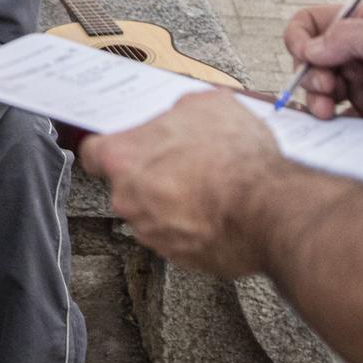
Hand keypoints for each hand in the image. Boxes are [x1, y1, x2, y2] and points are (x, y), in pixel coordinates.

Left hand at [77, 90, 287, 277]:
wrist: (268, 208)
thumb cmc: (235, 158)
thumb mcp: (207, 105)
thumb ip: (178, 110)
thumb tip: (179, 114)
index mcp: (124, 158)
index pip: (94, 153)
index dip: (113, 146)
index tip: (126, 146)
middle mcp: (128, 200)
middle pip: (127, 184)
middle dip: (152, 174)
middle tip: (184, 163)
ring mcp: (151, 233)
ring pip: (153, 213)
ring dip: (173, 202)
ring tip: (208, 186)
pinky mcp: (178, 257)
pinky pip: (178, 237)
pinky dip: (193, 226)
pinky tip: (217, 210)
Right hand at [282, 5, 362, 126]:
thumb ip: (348, 36)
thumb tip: (310, 48)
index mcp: (361, 26)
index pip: (313, 22)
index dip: (301, 36)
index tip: (305, 54)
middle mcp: (355, 53)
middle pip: (309, 58)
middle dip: (310, 72)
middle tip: (328, 86)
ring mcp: (357, 83)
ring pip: (315, 86)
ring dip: (314, 96)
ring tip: (327, 110)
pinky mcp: (361, 111)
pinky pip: (329, 111)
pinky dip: (322, 115)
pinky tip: (330, 119)